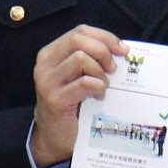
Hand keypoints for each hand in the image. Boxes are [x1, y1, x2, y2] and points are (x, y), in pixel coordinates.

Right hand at [30, 24, 122, 167]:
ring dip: (99, 72)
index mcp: (50, 53)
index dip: (104, 37)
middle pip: (78, 40)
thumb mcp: (78, 75)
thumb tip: (122, 49)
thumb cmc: (72, 103)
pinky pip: (84, 83)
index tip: (122, 50)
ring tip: (103, 85)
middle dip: (103, 51)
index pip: (80, 31)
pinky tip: (99, 96)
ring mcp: (47, 82)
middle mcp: (44, 64)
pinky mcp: (55, 99)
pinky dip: (98, 87)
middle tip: (113, 69)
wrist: (55, 136)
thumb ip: (91, 59)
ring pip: (81, 59)